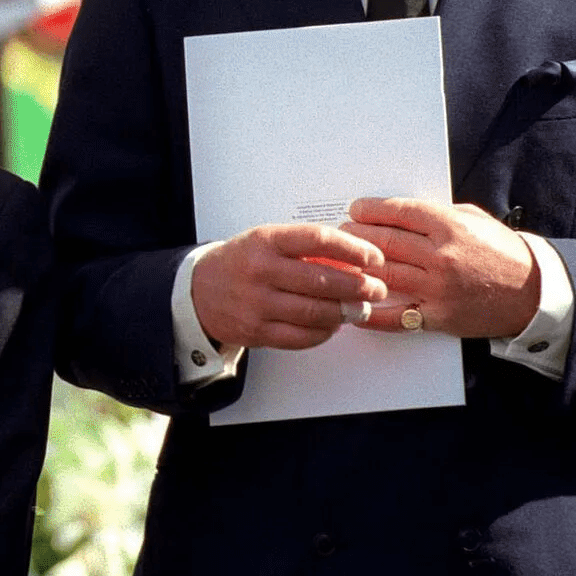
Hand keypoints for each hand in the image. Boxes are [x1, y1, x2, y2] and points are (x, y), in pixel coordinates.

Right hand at [192, 223, 387, 349]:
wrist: (198, 291)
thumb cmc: (241, 263)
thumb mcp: (267, 241)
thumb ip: (305, 248)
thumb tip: (353, 261)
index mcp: (266, 241)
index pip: (318, 240)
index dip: (352, 249)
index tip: (373, 257)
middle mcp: (261, 271)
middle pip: (321, 280)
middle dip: (358, 286)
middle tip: (377, 288)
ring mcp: (257, 304)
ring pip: (315, 312)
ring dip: (346, 312)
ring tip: (360, 309)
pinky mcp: (256, 331)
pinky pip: (300, 336)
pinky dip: (324, 333)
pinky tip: (333, 325)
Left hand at [340, 197, 538, 338]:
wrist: (534, 292)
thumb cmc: (502, 252)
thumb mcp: (474, 220)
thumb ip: (437, 214)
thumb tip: (398, 212)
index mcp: (450, 226)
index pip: (398, 212)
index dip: (370, 210)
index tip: (355, 210)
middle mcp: (441, 256)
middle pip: (383, 241)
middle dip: (356, 235)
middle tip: (341, 232)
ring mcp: (438, 288)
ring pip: (383, 274)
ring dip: (356, 267)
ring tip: (343, 261)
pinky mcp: (439, 316)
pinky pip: (396, 316)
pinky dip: (371, 313)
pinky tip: (353, 306)